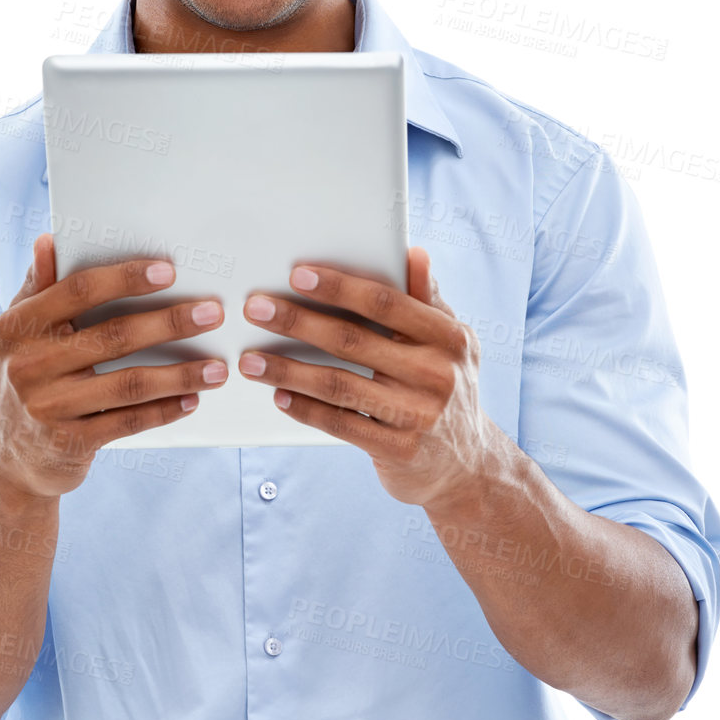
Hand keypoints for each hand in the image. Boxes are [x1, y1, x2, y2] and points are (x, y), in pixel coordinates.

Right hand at [0, 237, 228, 498]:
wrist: (8, 459)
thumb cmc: (25, 379)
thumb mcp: (18, 334)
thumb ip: (38, 289)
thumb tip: (49, 241)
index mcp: (17, 327)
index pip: (79, 291)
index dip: (125, 278)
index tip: (168, 271)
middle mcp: (28, 366)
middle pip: (114, 336)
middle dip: (170, 323)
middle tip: (211, 314)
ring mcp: (48, 408)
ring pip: (128, 384)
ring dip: (180, 375)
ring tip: (217, 368)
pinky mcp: (69, 444)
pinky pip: (128, 422)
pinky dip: (164, 411)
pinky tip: (192, 400)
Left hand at [238, 246, 493, 507]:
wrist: (468, 466)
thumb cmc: (447, 389)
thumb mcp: (452, 344)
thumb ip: (429, 301)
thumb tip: (414, 253)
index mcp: (448, 337)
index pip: (386, 302)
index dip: (339, 286)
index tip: (298, 275)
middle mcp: (436, 374)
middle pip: (352, 340)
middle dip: (298, 321)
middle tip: (256, 309)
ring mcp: (418, 415)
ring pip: (338, 385)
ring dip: (287, 370)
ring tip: (251, 359)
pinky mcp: (399, 450)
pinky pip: (341, 425)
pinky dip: (306, 409)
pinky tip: (279, 396)